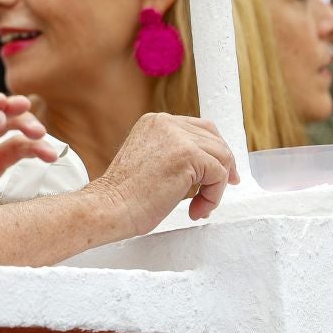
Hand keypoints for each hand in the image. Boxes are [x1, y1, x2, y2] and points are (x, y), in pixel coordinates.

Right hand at [86, 113, 239, 235]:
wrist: (110, 207)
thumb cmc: (124, 196)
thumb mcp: (149, 162)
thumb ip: (172, 154)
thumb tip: (206, 167)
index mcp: (155, 122)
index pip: (199, 128)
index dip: (214, 152)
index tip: (221, 174)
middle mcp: (166, 123)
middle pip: (215, 139)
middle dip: (223, 168)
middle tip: (216, 193)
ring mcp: (178, 137)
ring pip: (221, 157)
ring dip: (216, 187)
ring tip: (199, 207)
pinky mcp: (189, 155)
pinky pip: (219, 175)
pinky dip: (213, 197)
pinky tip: (196, 210)